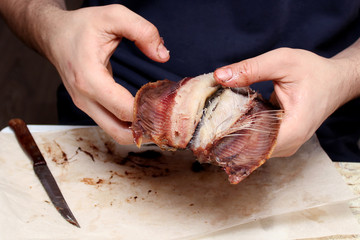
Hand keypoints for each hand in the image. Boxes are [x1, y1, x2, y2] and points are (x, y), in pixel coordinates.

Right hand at [41, 4, 169, 143]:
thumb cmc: (80, 26)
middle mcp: (85, 98)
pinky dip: (129, 123)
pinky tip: (144, 112)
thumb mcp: (113, 16)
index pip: (123, 109)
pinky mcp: (90, 106)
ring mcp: (86, 105)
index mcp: (89, 79)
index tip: (165, 105)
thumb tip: (163, 55)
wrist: (54, 35)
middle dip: (145, 131)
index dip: (147, 112)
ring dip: (138, 130)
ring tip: (159, 117)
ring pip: (116, 132)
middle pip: (120, 132)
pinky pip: (112, 123)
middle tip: (167, 120)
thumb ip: (142, 31)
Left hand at [214, 48, 358, 156]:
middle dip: (227, 136)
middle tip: (207, 121)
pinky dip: (243, 132)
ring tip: (217, 120)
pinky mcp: (281, 141)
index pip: (253, 145)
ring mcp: (285, 145)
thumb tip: (219, 76)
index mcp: (294, 129)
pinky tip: (232, 119)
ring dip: (234, 135)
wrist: (334, 81)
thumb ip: (250, 69)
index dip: (229, 137)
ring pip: (251, 148)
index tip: (210, 126)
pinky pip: (256, 142)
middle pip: (249, 149)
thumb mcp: (282, 61)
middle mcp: (290, 144)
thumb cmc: (313, 71)